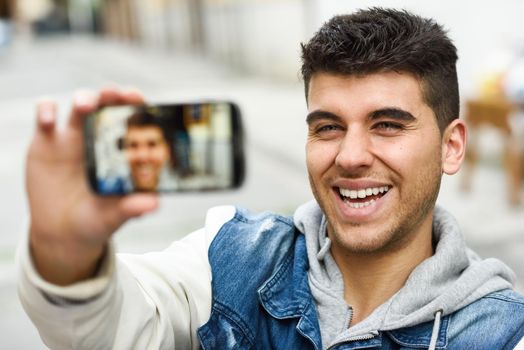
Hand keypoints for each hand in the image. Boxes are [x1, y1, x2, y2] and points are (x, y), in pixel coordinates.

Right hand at [26, 88, 158, 284]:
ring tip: (86, 106)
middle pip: (108, 105)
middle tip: (115, 92)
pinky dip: (46, 111)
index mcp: (122, 150)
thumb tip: (154, 204)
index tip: (139, 99)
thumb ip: (131, 208)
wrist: (61, 232)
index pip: (133, 120)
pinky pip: (45, 116)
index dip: (137, 106)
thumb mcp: (113, 216)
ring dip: (85, 99)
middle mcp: (101, 138)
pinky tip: (49, 120)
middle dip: (113, 94)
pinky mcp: (47, 140)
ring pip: (80, 105)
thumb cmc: (96, 220)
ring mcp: (74, 136)